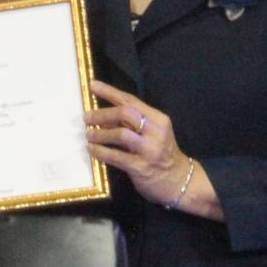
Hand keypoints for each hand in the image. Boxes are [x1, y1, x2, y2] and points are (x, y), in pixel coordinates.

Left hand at [85, 79, 219, 218]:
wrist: (180, 181)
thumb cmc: (162, 153)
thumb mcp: (152, 134)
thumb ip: (131, 124)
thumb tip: (101, 117)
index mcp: (158, 119)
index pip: (131, 101)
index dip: (110, 92)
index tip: (93, 85)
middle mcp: (156, 132)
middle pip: (125, 113)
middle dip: (102, 113)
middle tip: (87, 118)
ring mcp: (150, 150)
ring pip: (120, 134)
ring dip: (100, 134)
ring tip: (89, 135)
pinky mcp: (141, 167)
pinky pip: (116, 156)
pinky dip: (101, 151)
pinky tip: (92, 150)